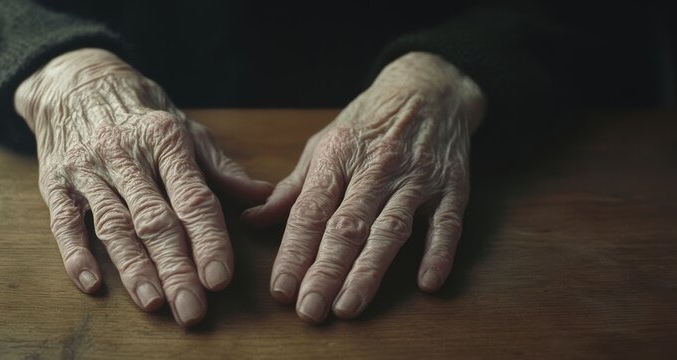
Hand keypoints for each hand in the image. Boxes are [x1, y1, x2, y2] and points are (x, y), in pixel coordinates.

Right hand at [14, 48, 271, 325]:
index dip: (208, 239)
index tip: (220, 278)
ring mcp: (87, 169)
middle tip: (192, 307)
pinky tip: (91, 282)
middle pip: (154, 219)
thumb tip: (264, 196)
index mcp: (164, 139)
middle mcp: (125, 154)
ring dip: (133, 267)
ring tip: (153, 302)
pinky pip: (65, 222)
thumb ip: (220, 168)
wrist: (74, 83)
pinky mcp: (55, 183)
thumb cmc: (140, 113)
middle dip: (175, 267)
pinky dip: (75, 253)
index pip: (192, 198)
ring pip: (113, 224)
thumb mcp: (183, 129)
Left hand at [243, 52, 485, 322]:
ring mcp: (416, 178)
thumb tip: (253, 220)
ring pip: (390, 229)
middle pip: (347, 226)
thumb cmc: (367, 123)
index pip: (310, 211)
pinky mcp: (452, 187)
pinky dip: (439, 252)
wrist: (427, 88)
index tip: (281, 289)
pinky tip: (427, 282)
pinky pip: (446, 222)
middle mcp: (375, 168)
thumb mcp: (325, 145)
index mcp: (338, 157)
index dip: (294, 252)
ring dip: (369, 270)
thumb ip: (292, 188)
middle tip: (309, 309)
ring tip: (349, 306)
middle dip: (326, 271)